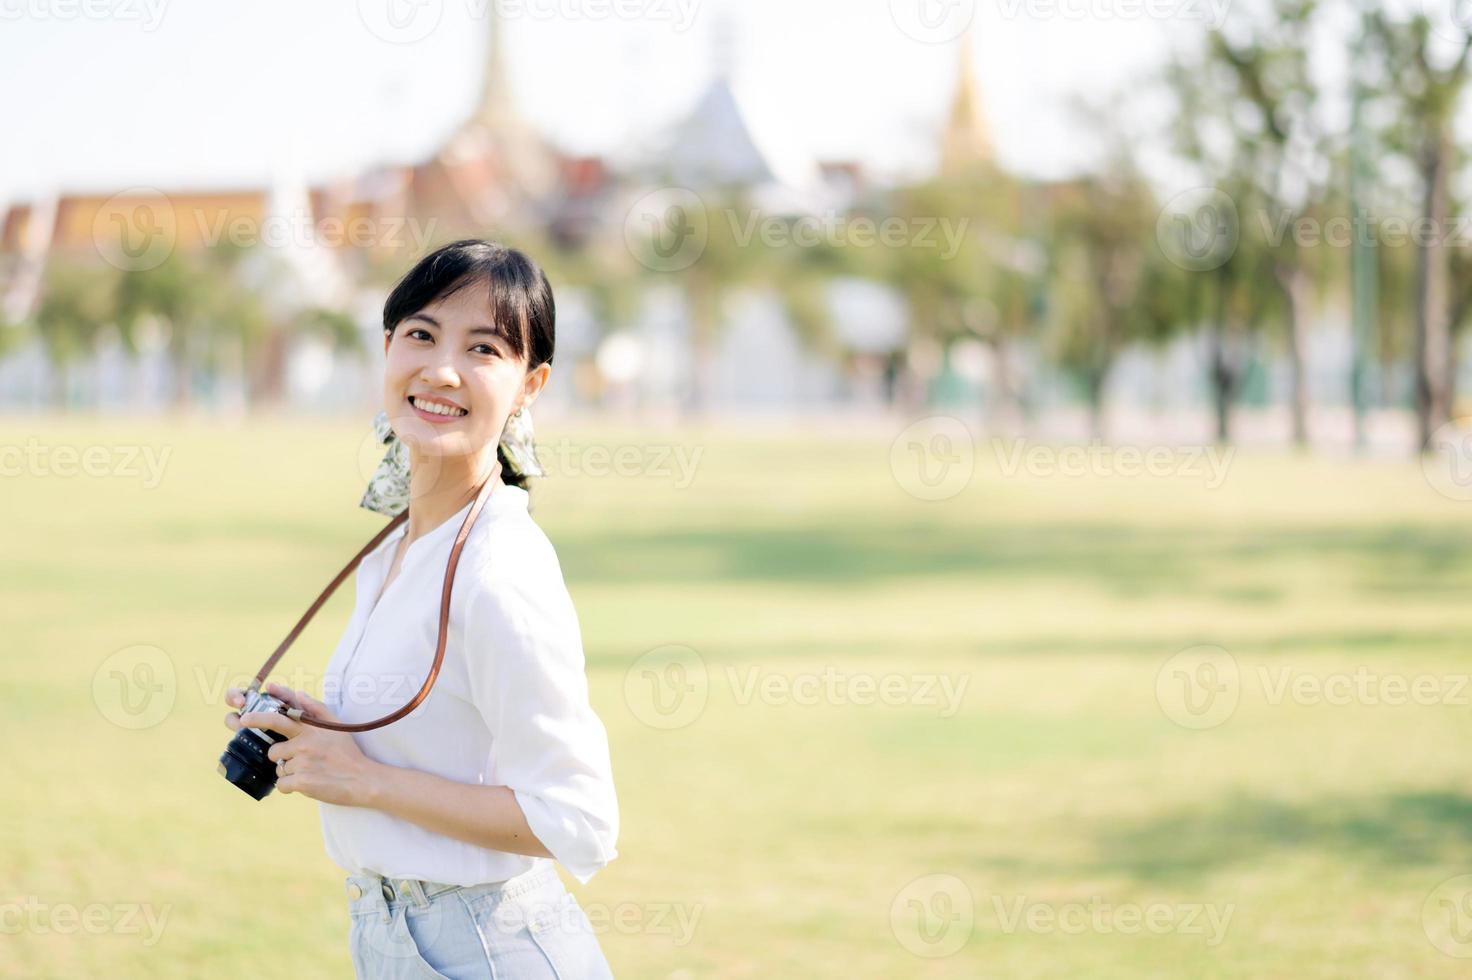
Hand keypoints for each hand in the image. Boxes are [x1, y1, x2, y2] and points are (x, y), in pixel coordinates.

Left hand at [223, 683, 380, 806]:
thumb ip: (316, 707)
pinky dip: (290, 786)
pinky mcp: (302, 781)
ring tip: (308, 769)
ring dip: (288, 769)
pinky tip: (306, 782)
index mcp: (312, 729)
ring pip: (279, 767)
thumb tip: (298, 694)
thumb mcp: (337, 724)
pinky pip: (282, 784)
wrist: (362, 779)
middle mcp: (305, 743)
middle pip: (273, 747)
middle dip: (268, 748)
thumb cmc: (348, 752)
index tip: (244, 717)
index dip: (259, 717)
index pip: (280, 718)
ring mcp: (303, 763)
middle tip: (262, 743)